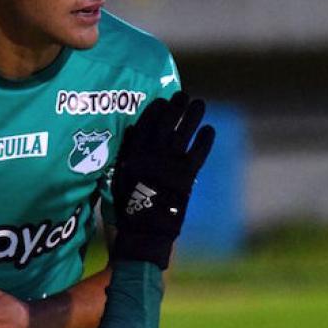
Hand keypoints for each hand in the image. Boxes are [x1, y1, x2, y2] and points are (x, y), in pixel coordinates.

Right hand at [110, 91, 214, 269]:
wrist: (146, 232)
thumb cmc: (128, 207)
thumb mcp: (118, 178)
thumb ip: (126, 153)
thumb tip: (132, 129)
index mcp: (134, 155)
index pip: (145, 125)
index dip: (155, 110)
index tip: (161, 100)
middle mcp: (153, 155)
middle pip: (167, 123)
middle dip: (175, 107)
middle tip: (183, 95)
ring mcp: (171, 164)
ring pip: (184, 132)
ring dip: (193, 116)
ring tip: (199, 104)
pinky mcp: (187, 175)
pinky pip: (198, 152)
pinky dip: (205, 140)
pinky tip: (209, 130)